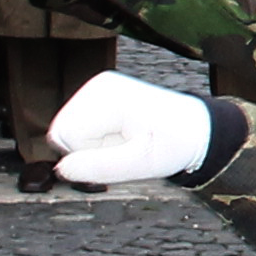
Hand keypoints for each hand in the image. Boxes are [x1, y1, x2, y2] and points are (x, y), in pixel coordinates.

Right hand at [48, 70, 215, 183]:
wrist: (193, 130)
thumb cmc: (174, 144)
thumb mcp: (142, 163)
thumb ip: (100, 167)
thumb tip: (62, 169)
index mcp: (108, 96)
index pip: (66, 136)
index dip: (90, 154)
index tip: (123, 151)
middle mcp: (97, 86)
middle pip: (61, 132)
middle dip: (89, 150)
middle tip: (125, 148)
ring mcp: (96, 89)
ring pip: (66, 132)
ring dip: (93, 146)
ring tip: (125, 142)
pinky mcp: (97, 98)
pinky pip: (76, 129)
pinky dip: (95, 140)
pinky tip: (121, 136)